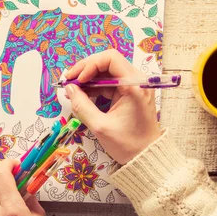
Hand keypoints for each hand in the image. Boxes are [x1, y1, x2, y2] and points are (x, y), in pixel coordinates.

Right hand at [65, 50, 160, 164]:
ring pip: (107, 72)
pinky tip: (84, 95)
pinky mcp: (131, 93)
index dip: (89, 65)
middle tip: (69, 82)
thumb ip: (82, 105)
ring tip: (73, 90)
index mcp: (134, 85)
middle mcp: (137, 81)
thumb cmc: (128, 144)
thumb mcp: (100, 126)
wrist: (147, 157)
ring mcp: (135, 86)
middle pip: (108, 62)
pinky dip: (96, 86)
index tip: (76, 79)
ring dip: (89, 78)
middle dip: (86, 70)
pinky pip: (110, 83)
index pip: (110, 58)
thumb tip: (69, 89)